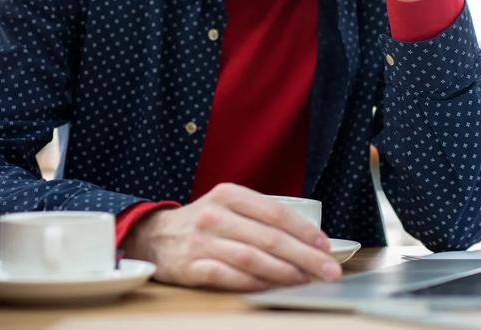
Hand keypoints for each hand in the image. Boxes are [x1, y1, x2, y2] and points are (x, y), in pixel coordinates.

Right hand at [121, 183, 341, 290]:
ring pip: (251, 257)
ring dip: (283, 271)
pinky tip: (271, 287)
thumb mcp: (228, 206)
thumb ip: (260, 217)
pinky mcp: (190, 266)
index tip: (326, 246)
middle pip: (269, 237)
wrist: (152, 236)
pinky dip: (252, 282)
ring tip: (305, 280)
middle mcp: (215, 215)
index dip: (304, 231)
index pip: (276, 212)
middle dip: (304, 256)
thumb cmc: (202, 223)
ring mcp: (201, 241)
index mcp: (229, 195)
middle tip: (328, 270)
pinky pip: (227, 276)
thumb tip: (306, 240)